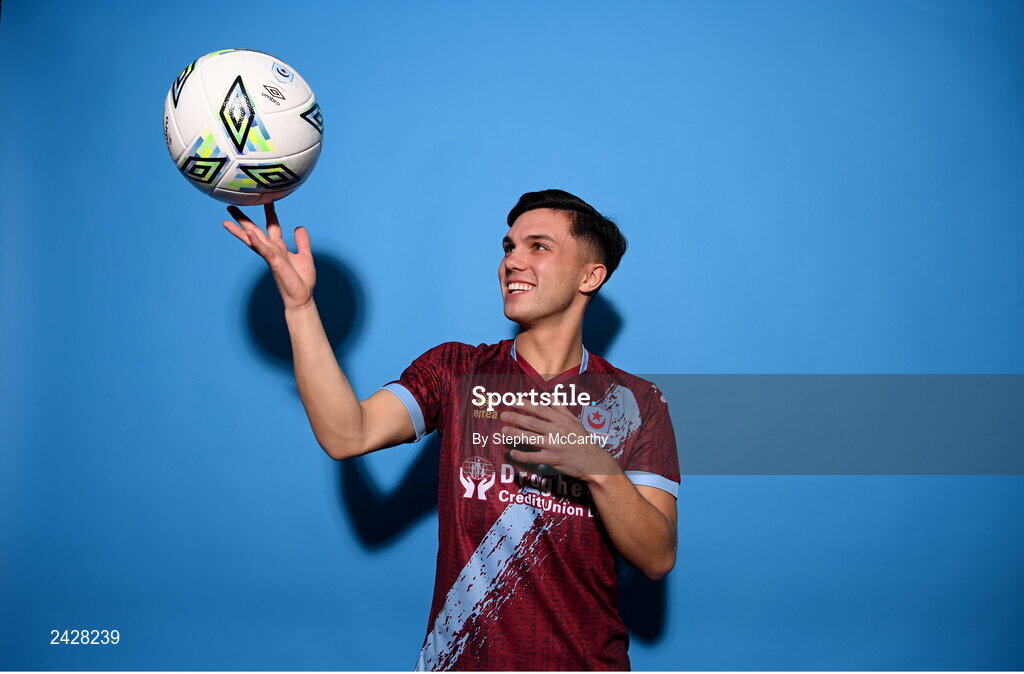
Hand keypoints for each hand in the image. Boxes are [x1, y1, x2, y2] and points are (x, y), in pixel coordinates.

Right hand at [223, 203, 315, 309]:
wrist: (302, 296)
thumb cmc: (302, 280)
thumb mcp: (305, 255)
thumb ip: (302, 241)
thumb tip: (299, 226)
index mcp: (279, 247)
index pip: (272, 227)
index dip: (269, 213)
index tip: (266, 199)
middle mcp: (272, 250)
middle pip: (255, 231)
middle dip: (243, 219)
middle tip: (231, 205)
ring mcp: (271, 256)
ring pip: (253, 239)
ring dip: (240, 229)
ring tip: (226, 219)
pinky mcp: (274, 262)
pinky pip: (263, 249)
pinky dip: (256, 241)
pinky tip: (248, 232)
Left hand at [499, 402, 619, 480]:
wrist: (594, 462)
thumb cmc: (583, 440)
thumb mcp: (575, 421)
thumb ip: (561, 409)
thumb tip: (549, 397)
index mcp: (562, 420)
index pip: (540, 409)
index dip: (525, 404)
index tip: (513, 401)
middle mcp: (557, 431)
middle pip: (532, 422)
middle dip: (515, 418)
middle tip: (503, 416)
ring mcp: (554, 445)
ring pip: (530, 438)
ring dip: (515, 434)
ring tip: (503, 432)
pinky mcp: (553, 459)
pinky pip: (533, 457)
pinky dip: (522, 455)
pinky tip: (513, 452)